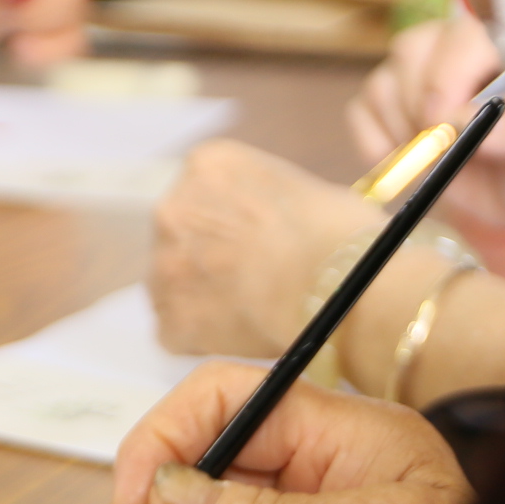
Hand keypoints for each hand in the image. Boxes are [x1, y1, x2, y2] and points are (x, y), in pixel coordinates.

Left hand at [151, 140, 383, 358]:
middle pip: (180, 236)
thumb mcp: (304, 190)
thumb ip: (268, 202)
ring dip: (200, 297)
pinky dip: (202, 338)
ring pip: (172, 285)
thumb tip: (275, 225)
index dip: (228, 222)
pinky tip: (239, 337)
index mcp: (207, 165)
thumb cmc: (339, 235)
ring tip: (247, 311)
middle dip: (207, 257)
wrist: (336, 286)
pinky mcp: (170, 319)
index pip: (201, 193)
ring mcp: (165, 265)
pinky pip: (178, 332)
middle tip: (247, 279)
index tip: (250, 241)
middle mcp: (173, 208)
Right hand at [349, 11, 504, 232]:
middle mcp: (458, 52)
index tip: (446, 126)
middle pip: (410, 49)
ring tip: (431, 162)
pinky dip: (373, 142)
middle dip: (418, 106)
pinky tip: (403, 166)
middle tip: (439, 150)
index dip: (445, 78)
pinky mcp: (396, 110)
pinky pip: (361, 110)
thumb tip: (474, 124)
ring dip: (399, 128)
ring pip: (382, 80)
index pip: (462, 37)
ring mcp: (421, 79)